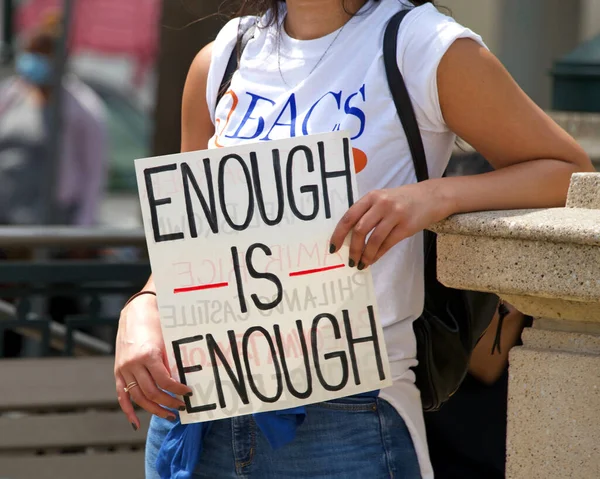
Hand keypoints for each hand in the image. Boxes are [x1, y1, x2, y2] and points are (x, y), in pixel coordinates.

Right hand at [114, 293, 192, 428]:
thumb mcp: (165, 340)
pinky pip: (121, 395)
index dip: (178, 390)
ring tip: (168, 414)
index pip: (165, 381)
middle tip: (181, 407)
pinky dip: (128, 410)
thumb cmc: (156, 323)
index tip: (188, 393)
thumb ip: (170, 361)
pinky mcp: (117, 371)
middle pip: (151, 392)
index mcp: (148, 355)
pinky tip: (136, 423)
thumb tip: (180, 382)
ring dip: (154, 409)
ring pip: (138, 397)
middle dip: (168, 402)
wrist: (135, 311)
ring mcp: (123, 369)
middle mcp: (133, 364)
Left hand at [329, 182, 451, 267]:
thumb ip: (366, 213)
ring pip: (374, 239)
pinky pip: (387, 244)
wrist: (431, 196)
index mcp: (371, 197)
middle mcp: (382, 204)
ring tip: (361, 264)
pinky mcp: (406, 226)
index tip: (333, 247)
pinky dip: (377, 255)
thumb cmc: (401, 200)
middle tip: (349, 260)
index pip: (349, 216)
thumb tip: (348, 238)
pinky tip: (372, 260)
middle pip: (360, 229)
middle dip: (352, 248)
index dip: (339, 234)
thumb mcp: (381, 199)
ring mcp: (395, 214)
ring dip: (365, 255)